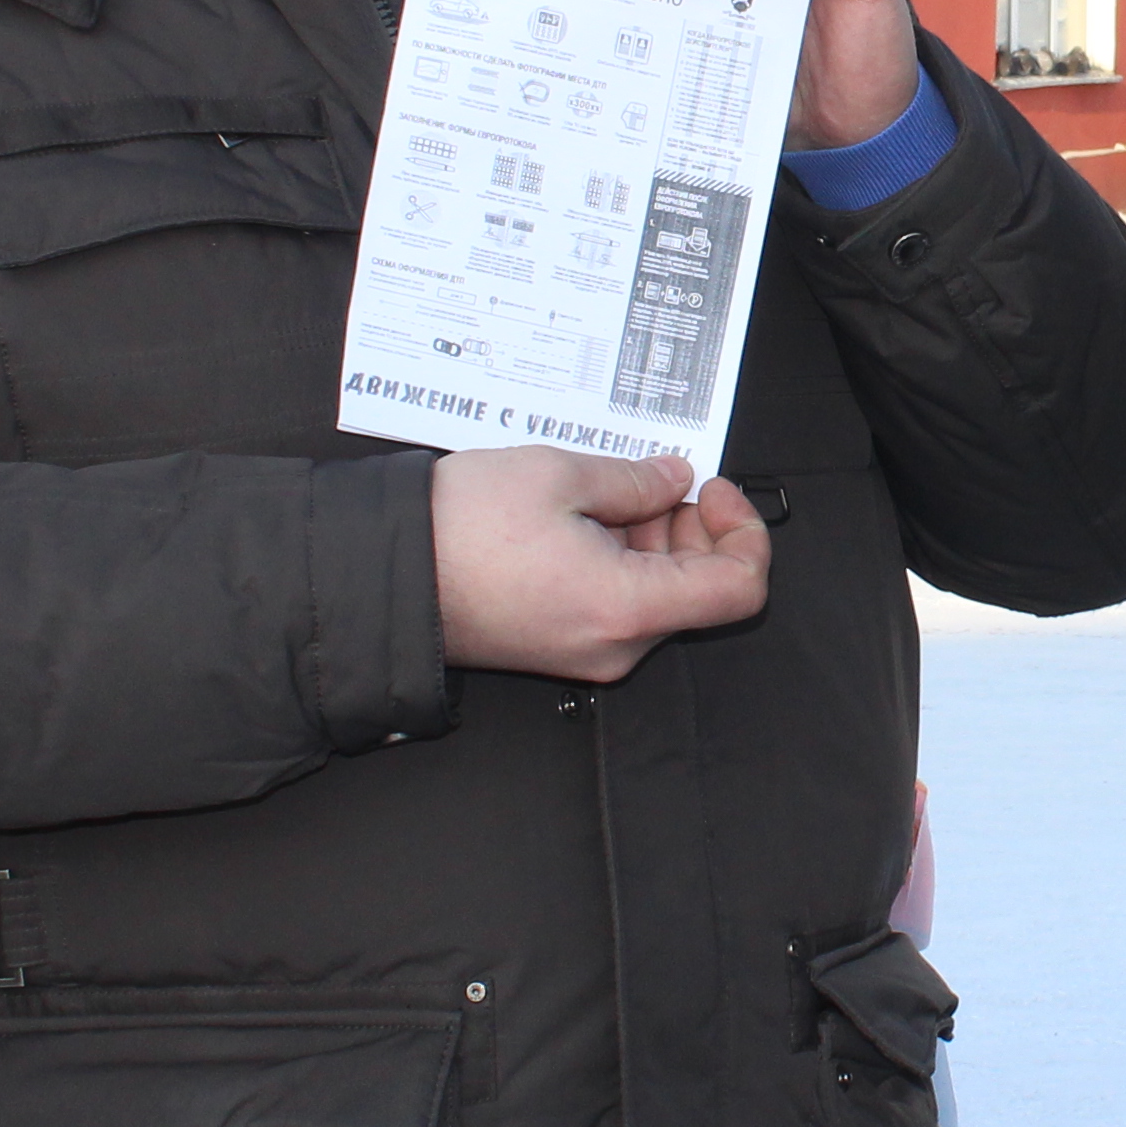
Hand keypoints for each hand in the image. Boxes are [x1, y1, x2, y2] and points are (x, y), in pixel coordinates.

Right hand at [426, 447, 770, 681]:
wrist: (381, 576)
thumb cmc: (455, 531)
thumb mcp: (559, 475)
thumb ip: (635, 479)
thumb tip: (673, 479)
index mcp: (627, 607)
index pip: (740, 588)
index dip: (744, 530)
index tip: (714, 489)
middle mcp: (615, 645)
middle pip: (700, 589)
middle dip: (690, 527)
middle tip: (653, 479)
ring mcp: (587, 652)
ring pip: (658, 594)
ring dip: (650, 538)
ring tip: (601, 492)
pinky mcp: (562, 646)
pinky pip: (617, 603)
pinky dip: (618, 558)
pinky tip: (581, 518)